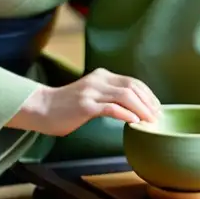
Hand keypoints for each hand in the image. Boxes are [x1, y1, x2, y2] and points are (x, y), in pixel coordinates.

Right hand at [9, 68, 161, 136]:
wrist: (41, 109)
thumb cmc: (66, 107)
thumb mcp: (90, 95)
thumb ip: (108, 97)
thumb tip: (132, 110)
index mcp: (102, 76)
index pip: (133, 82)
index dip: (148, 95)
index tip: (156, 108)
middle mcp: (98, 80)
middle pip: (132, 87)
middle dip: (149, 102)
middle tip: (157, 117)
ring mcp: (91, 92)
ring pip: (125, 96)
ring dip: (141, 109)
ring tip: (150, 121)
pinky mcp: (85, 105)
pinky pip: (111, 108)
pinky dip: (126, 114)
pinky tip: (134, 122)